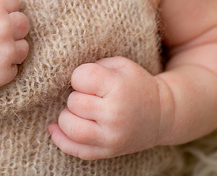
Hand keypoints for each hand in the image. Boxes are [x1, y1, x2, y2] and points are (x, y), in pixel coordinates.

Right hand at [0, 0, 29, 91]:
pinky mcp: (3, 73)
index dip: (3, 8)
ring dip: (12, 48)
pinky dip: (3, 68)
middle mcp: (4, 27)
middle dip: (12, 27)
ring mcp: (5, 51)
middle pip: (23, 23)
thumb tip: (7, 7)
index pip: (14, 1)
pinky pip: (14, 68)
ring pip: (23, 47)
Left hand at [49, 56, 164, 159]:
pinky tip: (55, 128)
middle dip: (77, 95)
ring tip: (80, 111)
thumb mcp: (121, 65)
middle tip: (90, 95)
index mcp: (119, 88)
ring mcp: (111, 137)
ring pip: (71, 128)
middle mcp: (114, 115)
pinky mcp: (106, 152)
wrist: (161, 115)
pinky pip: (75, 150)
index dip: (80, 76)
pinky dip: (61, 139)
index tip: (90, 79)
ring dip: (68, 116)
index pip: (80, 77)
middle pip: (74, 102)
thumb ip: (95, 66)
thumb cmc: (135, 85)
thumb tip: (65, 79)